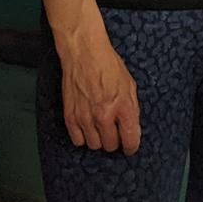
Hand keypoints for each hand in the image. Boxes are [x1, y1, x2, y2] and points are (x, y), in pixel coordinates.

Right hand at [58, 34, 140, 154]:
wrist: (84, 54)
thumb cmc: (109, 66)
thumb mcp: (130, 85)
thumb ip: (132, 109)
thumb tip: (132, 129)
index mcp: (123, 107)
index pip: (130, 139)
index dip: (131, 146)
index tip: (130, 147)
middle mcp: (104, 116)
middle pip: (110, 145)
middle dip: (115, 141)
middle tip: (115, 133)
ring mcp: (85, 117)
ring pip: (94, 145)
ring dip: (99, 139)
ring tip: (101, 128)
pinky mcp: (70, 116)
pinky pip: (77, 140)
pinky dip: (83, 136)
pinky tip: (87, 127)